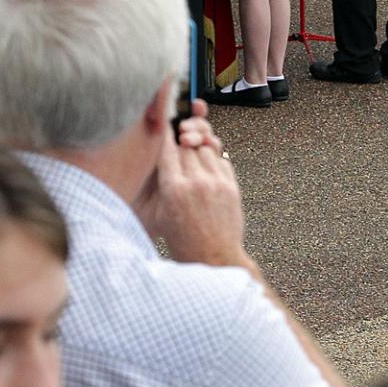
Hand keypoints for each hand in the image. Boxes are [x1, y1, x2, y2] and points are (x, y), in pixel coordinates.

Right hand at [144, 119, 246, 266]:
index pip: (167, 150)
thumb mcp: (159, 215)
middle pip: (187, 145)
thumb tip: (156, 160)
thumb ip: (159, 186)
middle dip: (181, 142)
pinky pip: (221, 159)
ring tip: (192, 158)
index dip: (164, 137)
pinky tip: (206, 168)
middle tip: (178, 143)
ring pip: (205, 148)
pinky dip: (213, 159)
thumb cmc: (183, 240)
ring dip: (198, 149)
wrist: (214, 257)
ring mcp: (216, 183)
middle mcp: (196, 183)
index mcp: (173, 190)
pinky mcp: (231, 186)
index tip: (163, 129)